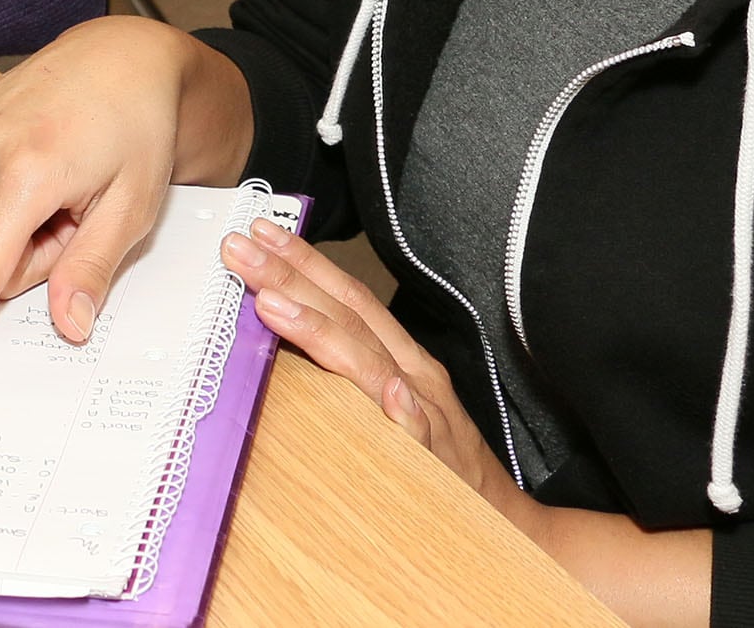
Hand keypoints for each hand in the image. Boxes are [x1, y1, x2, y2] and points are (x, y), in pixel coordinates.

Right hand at [0, 16, 253, 388]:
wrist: (116, 59)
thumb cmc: (135, 130)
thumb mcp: (133, 206)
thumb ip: (91, 268)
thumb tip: (66, 327)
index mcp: (28, 172)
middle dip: (29, 256)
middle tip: (73, 211)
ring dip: (8, 231)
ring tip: (52, 186)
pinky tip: (22, 171)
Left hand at [223, 222, 717, 625]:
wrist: (512, 523)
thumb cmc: (440, 465)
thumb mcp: (390, 406)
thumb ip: (348, 372)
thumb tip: (282, 343)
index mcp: (399, 359)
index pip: (347, 298)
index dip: (304, 262)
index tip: (257, 231)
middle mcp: (413, 374)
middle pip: (348, 314)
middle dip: (292, 276)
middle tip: (241, 248)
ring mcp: (428, 415)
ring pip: (371, 362)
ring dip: (321, 330)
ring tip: (273, 304)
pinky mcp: (441, 463)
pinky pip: (422, 434)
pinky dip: (405, 412)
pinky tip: (387, 395)